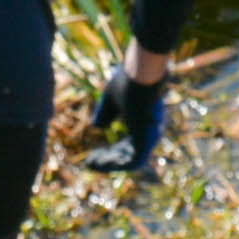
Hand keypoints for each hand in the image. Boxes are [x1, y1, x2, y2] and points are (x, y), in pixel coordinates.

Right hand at [85, 55, 169, 173]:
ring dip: (110, 164)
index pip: (127, 144)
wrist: (140, 74)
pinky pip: (133, 161)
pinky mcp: (147, 140)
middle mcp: (149, 132)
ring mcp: (150, 137)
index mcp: (143, 122)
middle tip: (89, 162)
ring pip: (130, 160)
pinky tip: (99, 163)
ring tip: (91, 164)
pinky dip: (117, 164)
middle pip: (128, 153)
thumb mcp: (110, 99)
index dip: (110, 152)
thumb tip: (96, 127)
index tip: (92, 155)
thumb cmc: (127, 81)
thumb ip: (105, 113)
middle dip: (108, 160)